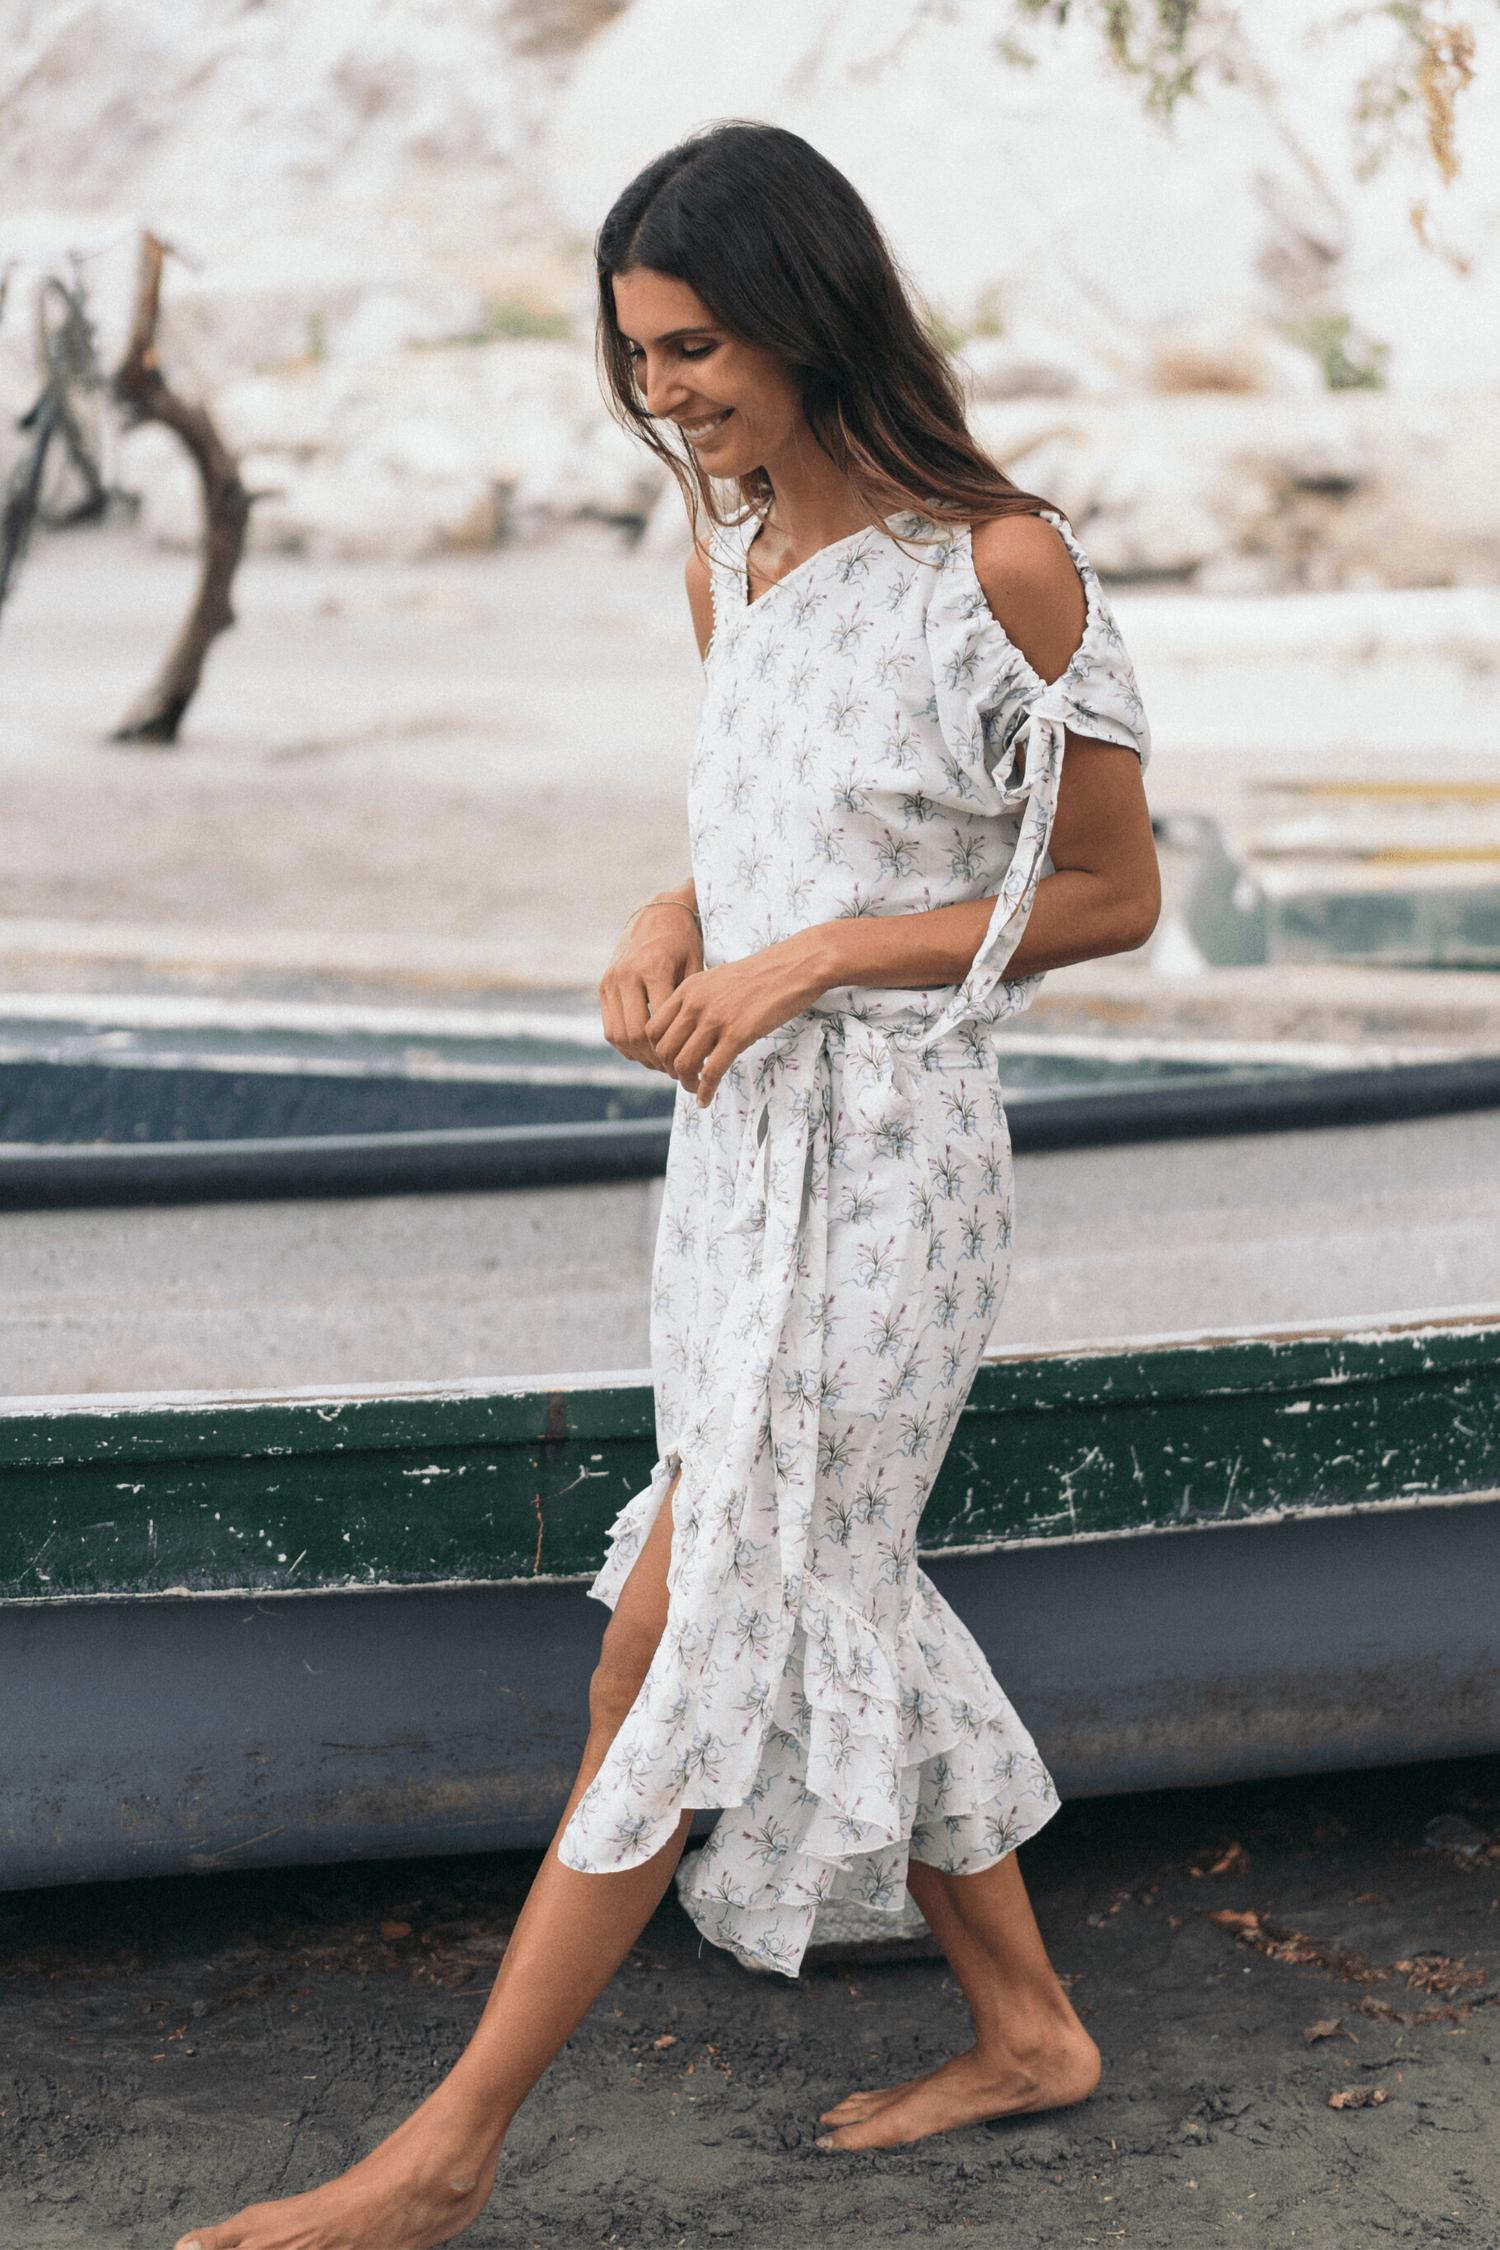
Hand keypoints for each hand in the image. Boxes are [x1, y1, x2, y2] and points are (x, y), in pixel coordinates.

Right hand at [599, 899, 703, 1073]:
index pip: (658, 1024)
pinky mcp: (603, 985)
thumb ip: (691, 1003)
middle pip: (634, 1035)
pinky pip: (610, 1027)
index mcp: (653, 968)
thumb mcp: (696, 966)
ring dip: (638, 1055)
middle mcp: (626, 975)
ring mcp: (611, 980)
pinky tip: (646, 1051)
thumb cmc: (685, 941)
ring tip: (660, 1063)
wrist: (658, 912)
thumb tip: (699, 1046)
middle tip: (674, 1071)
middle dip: (654, 1059)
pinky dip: (625, 1045)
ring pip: (618, 1035)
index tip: (689, 1063)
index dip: (672, 1050)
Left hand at [646, 931, 830, 1107]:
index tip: (670, 1062)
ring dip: (686, 1084)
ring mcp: (716, 1019)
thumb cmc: (760, 975)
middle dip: (670, 1071)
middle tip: (683, 1078)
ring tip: (694, 1089)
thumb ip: (698, 1001)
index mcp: (688, 990)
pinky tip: (706, 1099)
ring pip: (683, 1064)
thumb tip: (688, 1032)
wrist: (794, 966)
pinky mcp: (738, 1034)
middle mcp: (696, 1004)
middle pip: (664, 1050)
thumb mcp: (717, 980)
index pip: (653, 1029)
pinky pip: (711, 1072)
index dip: (657, 1052)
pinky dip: (705, 1091)